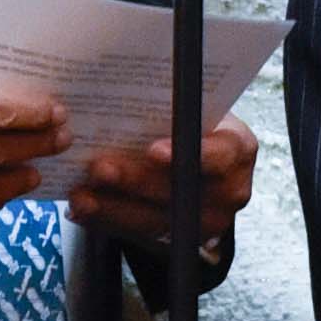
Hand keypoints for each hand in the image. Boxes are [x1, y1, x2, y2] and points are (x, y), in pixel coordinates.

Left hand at [68, 115, 254, 254]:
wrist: (203, 161)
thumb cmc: (192, 123)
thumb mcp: (194, 106)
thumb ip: (176, 101)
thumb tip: (135, 80)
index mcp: (238, 149)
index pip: (221, 155)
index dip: (186, 154)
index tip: (152, 150)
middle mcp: (230, 191)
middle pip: (180, 192)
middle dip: (135, 181)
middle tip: (99, 168)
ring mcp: (207, 222)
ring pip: (156, 220)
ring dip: (113, 208)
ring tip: (82, 194)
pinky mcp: (181, 240)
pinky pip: (139, 236)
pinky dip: (108, 221)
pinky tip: (84, 209)